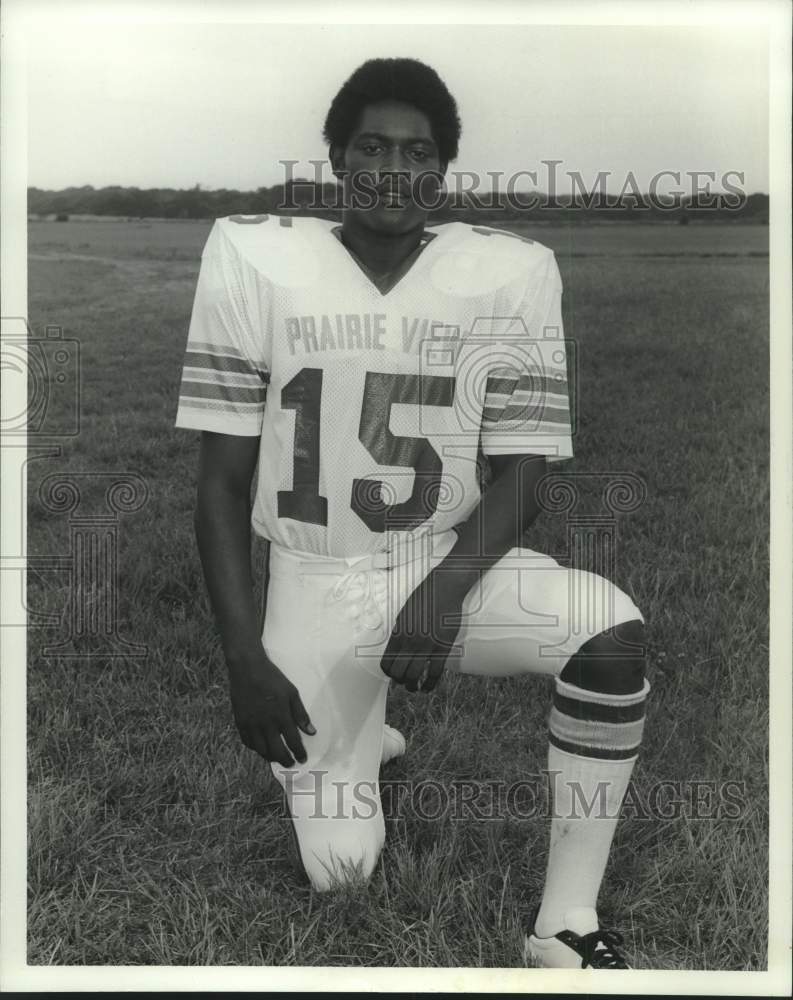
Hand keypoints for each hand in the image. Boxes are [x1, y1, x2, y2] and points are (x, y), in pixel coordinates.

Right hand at [226, 651, 315, 766]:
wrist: (247, 668)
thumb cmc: (273, 678)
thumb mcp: (292, 692)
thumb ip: (301, 714)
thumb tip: (311, 732)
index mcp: (281, 715)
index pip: (292, 741)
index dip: (299, 752)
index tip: (303, 758)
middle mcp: (266, 723)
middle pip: (276, 750)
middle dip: (285, 760)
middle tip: (290, 763)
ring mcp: (251, 724)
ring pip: (261, 749)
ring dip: (270, 757)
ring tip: (276, 758)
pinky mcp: (240, 721)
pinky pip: (247, 741)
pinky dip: (255, 748)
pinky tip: (261, 748)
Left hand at [380, 570, 464, 692]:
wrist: (445, 587)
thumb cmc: (425, 597)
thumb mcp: (404, 613)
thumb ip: (399, 631)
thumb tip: (395, 647)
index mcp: (398, 633)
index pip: (386, 662)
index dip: (388, 673)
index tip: (393, 675)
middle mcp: (410, 641)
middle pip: (398, 673)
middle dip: (399, 681)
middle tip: (404, 683)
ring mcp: (426, 645)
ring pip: (414, 676)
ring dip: (412, 686)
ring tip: (414, 688)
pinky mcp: (443, 647)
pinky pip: (434, 673)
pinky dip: (429, 684)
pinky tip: (427, 688)